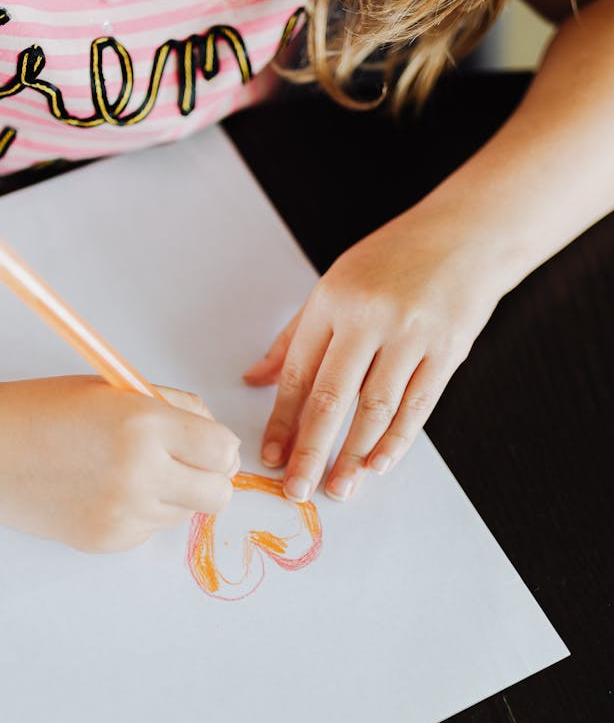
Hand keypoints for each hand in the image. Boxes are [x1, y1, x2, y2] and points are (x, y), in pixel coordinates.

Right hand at [0, 378, 239, 550]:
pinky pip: (151, 528)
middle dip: (212, 478)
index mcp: (145, 424)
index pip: (224, 449)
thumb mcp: (117, 390)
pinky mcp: (108, 540)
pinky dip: (141, 511)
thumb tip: (219, 439)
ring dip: (174, 494)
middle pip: (219, 494)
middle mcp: (140, 473)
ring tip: (130, 471)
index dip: (219, 445)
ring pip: (186, 513)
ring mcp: (124, 513)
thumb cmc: (46, 410)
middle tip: (186, 463)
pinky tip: (105, 490)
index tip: (205, 442)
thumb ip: (174, 408)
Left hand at [244, 206, 501, 501]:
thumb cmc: (394, 259)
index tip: (271, 456)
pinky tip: (379, 464)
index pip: (299, 374)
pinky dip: (397, 439)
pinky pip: (418, 404)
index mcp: (333, 301)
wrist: (468, 233)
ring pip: (376, 408)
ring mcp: (411, 334)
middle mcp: (369, 318)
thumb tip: (254, 379)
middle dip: (311, 450)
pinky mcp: (448, 349)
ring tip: (339, 488)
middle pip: (332, 398)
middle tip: (296, 489)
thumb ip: (295, 336)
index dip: (282, 421)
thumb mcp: (335, 283)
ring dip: (354, 455)